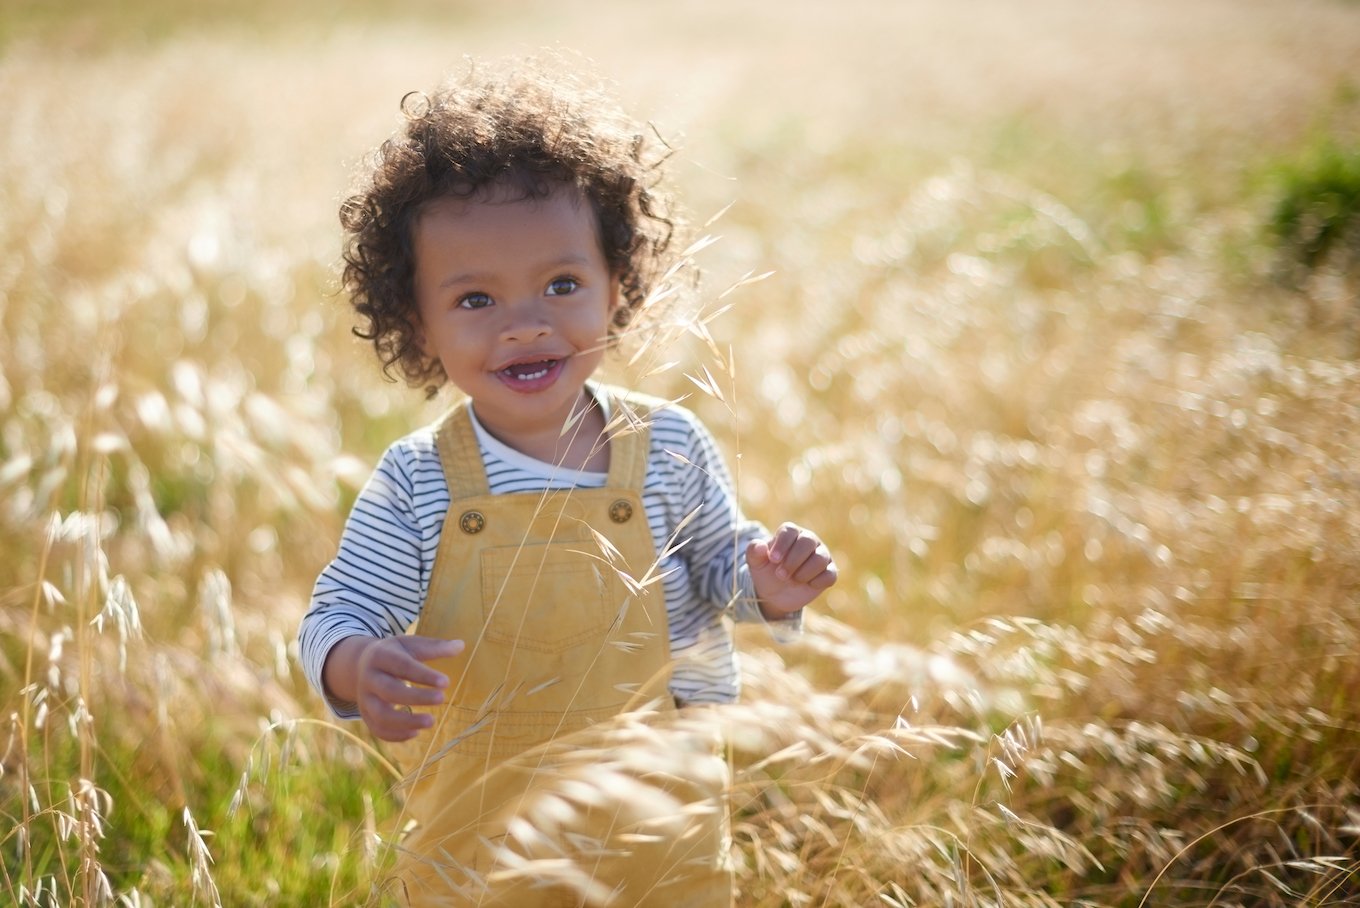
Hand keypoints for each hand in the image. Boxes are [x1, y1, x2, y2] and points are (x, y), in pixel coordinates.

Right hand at [325, 635, 464, 741]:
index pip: (402, 666)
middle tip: (441, 699)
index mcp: (381, 656)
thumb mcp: (410, 644)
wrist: (360, 665)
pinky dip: (396, 735)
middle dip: (416, 697)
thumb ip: (434, 647)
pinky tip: (416, 732)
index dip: (423, 675)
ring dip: (406, 722)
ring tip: (431, 721)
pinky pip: (377, 729)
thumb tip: (461, 645)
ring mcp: (365, 699)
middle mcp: (369, 678)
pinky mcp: (366, 715)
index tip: (446, 682)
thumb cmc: (395, 654)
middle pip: (389, 691)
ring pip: (381, 715)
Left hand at [746, 522, 836, 618]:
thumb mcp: (756, 563)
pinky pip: (830, 575)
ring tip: (793, 580)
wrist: (776, 594)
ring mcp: (821, 555)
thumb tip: (760, 546)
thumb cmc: (767, 572)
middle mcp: (809, 540)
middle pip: (807, 542)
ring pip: (820, 558)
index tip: (773, 560)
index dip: (782, 544)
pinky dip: (818, 581)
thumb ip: (754, 552)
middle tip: (780, 575)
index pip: (790, 530)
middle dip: (793, 560)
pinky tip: (808, 585)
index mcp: (790, 533)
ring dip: (804, 572)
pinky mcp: (829, 572)